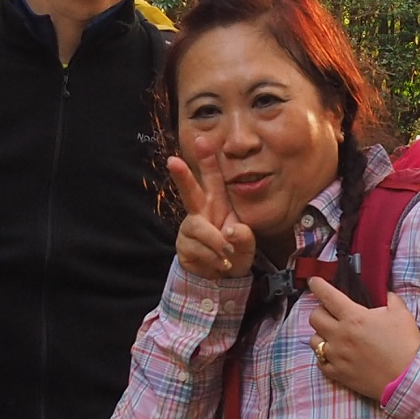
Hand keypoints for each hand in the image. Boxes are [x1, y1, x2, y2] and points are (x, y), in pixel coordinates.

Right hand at [169, 157, 255, 281]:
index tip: (202, 141)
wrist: (221, 277)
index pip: (213, 178)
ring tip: (226, 256)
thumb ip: (243, 238)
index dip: (207, 160)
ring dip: (216, 245)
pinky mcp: (183, 245)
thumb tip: (229, 233)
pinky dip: (213, 259)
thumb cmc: (234, 250)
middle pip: (189, 191)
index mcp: (217, 203)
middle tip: (173, 160)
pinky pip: (198, 250)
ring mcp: (190, 228)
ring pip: (199, 229)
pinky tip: (217, 264)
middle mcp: (200, 211)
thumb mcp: (246, 244)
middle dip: (182, 176)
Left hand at [301, 277, 419, 400]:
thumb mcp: (401, 314)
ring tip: (333, 335)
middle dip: (320, 311)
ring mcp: (337, 356)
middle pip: (314, 317)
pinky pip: (320, 362)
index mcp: (354, 318)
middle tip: (330, 312)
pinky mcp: (338, 373)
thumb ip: (390, 299)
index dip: (318, 286)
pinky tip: (335, 354)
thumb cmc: (405, 345)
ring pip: (313, 340)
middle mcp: (340, 336)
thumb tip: (385, 293)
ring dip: (321, 334)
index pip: (328, 296)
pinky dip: (324, 356)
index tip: (314, 282)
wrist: (407, 378)